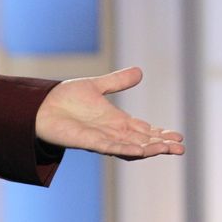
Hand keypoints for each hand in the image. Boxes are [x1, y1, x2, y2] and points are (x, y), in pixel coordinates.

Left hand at [35, 67, 184, 159]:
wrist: (40, 105)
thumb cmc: (65, 99)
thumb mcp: (96, 86)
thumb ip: (117, 82)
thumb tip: (140, 71)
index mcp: (115, 121)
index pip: (143, 130)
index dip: (160, 134)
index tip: (179, 136)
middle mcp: (111, 132)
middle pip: (142, 141)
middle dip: (161, 145)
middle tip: (181, 147)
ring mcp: (101, 138)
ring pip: (131, 147)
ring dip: (149, 149)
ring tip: (168, 150)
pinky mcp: (88, 142)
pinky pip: (110, 148)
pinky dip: (126, 149)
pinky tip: (141, 150)